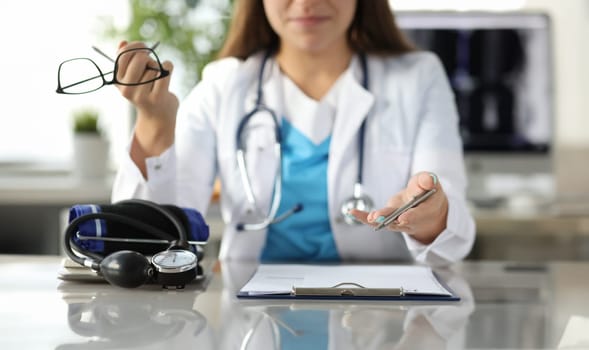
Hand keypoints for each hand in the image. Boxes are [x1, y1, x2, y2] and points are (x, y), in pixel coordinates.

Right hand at [116, 41, 178, 173]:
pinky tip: (167, 72)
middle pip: (140, 58)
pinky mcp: (158, 97)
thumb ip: (125, 60)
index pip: (123, 55)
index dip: (135, 46)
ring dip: (158, 67)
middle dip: (148, 56)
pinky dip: (168, 66)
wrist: (157, 118)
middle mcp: (127, 89)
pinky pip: (166, 70)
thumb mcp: (130, 78)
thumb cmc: (143, 93)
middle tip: (151, 62)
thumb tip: (123, 42)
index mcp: (118, 81)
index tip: (142, 47)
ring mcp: (142, 94)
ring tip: (157, 78)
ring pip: (154, 65)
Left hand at [348, 172, 447, 243]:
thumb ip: (428, 181)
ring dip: (374, 221)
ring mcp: (397, 222)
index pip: (418, 215)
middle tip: (377, 218)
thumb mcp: (432, 184)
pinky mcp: (387, 219)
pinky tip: (352, 212)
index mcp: (425, 212)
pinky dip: (363, 217)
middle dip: (388, 220)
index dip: (411, 216)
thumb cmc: (428, 193)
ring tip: (366, 216)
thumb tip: (427, 181)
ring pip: (385, 223)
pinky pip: (375, 221)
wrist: (427, 207)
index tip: (403, 218)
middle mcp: (410, 220)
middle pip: (398, 222)